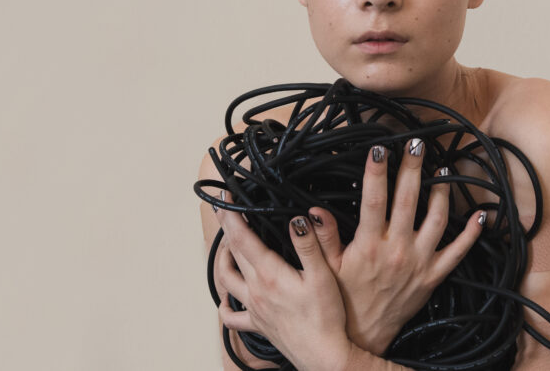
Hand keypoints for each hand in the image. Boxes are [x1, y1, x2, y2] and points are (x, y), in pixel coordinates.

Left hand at [215, 192, 351, 370]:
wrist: (324, 356)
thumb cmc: (326, 318)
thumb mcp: (323, 276)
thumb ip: (309, 245)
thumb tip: (296, 219)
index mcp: (270, 275)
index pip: (242, 238)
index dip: (232, 215)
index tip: (226, 196)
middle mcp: (256, 291)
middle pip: (232, 253)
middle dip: (227, 227)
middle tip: (226, 209)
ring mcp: (254, 308)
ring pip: (226, 280)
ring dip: (223, 259)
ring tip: (228, 244)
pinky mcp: (259, 324)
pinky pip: (232, 316)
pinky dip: (225, 305)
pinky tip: (226, 298)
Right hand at [307, 138, 485, 354]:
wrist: (365, 337)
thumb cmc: (344, 300)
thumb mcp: (327, 269)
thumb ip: (323, 238)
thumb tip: (313, 212)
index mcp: (369, 246)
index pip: (374, 200)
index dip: (376, 172)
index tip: (380, 148)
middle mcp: (398, 250)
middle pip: (409, 200)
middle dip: (413, 168)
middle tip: (417, 144)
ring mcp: (420, 262)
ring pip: (437, 219)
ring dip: (442, 192)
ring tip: (443, 168)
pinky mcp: (434, 276)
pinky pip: (458, 252)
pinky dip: (471, 233)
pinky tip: (480, 214)